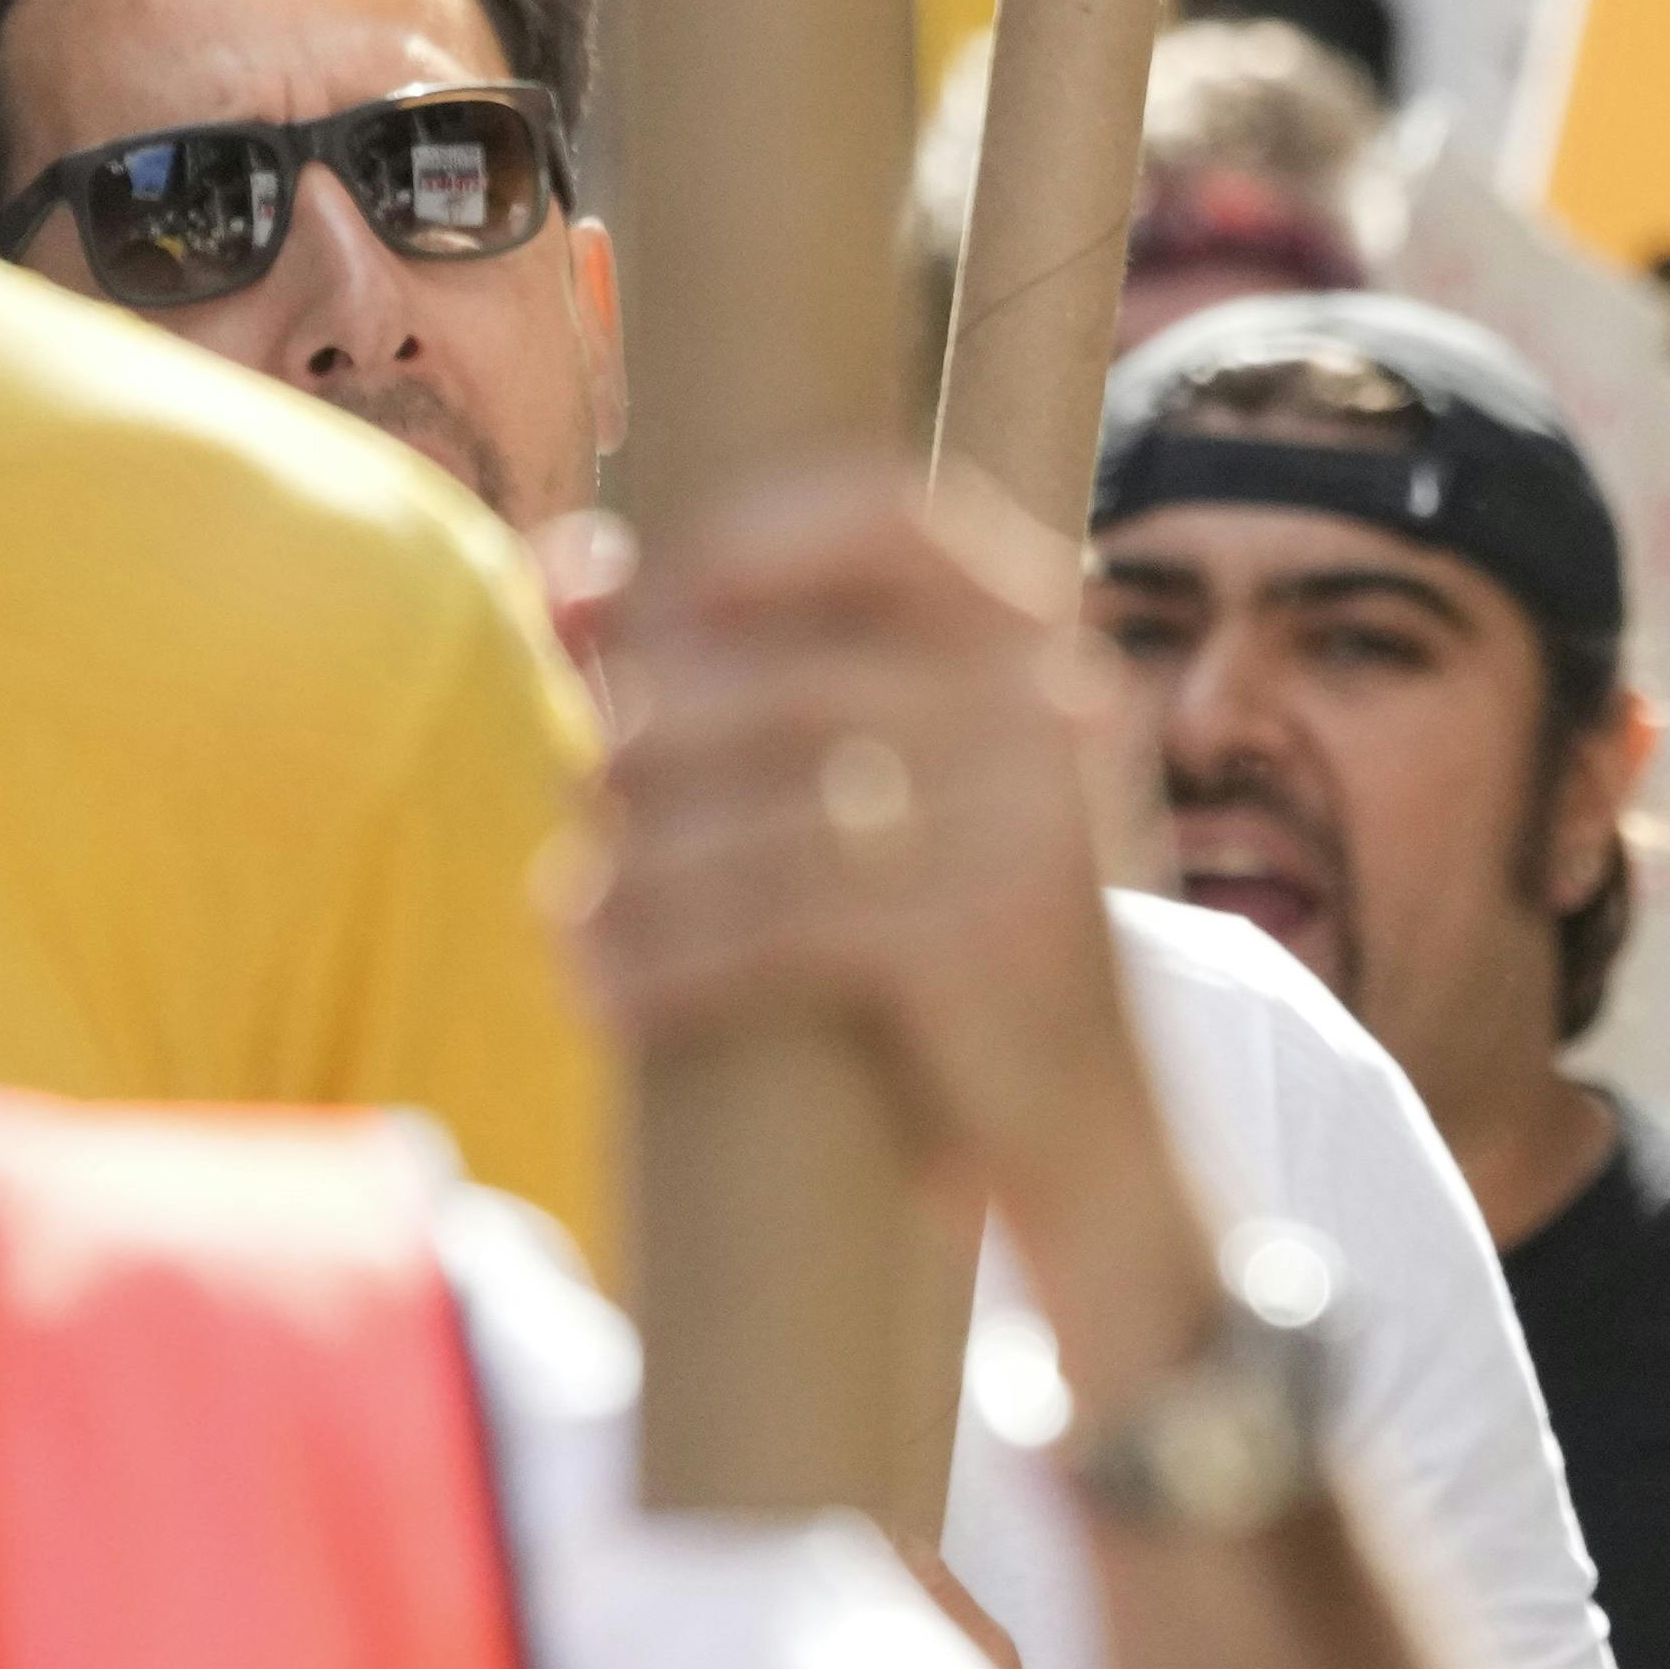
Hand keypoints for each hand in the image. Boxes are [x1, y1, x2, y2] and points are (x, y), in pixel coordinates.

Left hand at [560, 466, 1213, 1375]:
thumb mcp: (892, 797)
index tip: (653, 604)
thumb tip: (568, 571)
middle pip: (784, 683)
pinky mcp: (980, 940)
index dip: (746, 540)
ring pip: (760, 819)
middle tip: (585, 799)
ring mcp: (1027, 822)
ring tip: (569, 915)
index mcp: (1035, 646)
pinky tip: (606, 996)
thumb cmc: (953, 954)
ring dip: (635, 874)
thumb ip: (758, 678)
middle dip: (651, 742)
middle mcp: (1049, 708)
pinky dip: (665, 964)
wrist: (1102, 1154)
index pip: (889, 514)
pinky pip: (771, 929)